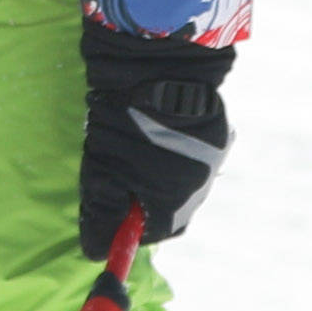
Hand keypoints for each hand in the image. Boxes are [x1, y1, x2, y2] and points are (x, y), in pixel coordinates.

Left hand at [82, 24, 235, 259]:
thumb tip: (94, 251)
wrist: (161, 59)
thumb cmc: (126, 119)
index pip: (149, 233)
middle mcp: (202, 183)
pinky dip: (170, 154)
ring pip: (181, 182)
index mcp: (176, 199)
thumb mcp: (102, 168)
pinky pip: (191, 157)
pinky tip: (152, 133)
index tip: (102, 218)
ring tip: (132, 150)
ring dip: (155, 176)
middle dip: (140, 202)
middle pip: (169, 210)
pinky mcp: (217, 132)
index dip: (123, 230)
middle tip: (113, 180)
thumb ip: (101, 214)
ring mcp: (213, 156)